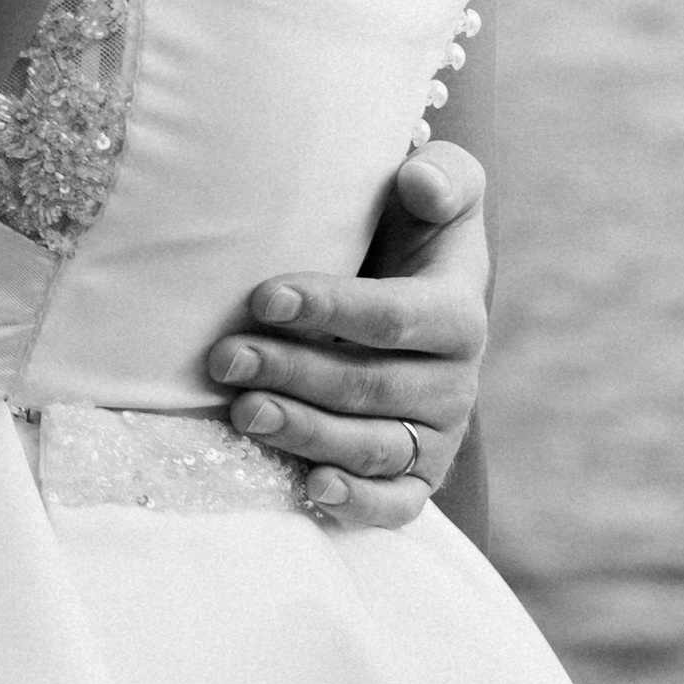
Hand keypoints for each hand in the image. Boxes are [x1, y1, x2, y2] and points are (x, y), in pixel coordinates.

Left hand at [207, 143, 491, 528]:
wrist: (415, 296)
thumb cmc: (410, 234)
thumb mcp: (437, 191)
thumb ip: (441, 178)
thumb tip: (418, 180)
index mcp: (458, 311)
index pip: (393, 316)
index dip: (329, 308)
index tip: (262, 297)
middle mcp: (455, 380)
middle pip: (369, 386)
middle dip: (293, 371)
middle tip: (225, 357)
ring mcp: (437, 433)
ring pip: (373, 445)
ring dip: (304, 432)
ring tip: (243, 412)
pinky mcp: (419, 475)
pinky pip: (398, 503)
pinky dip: (360, 504)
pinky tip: (312, 490)